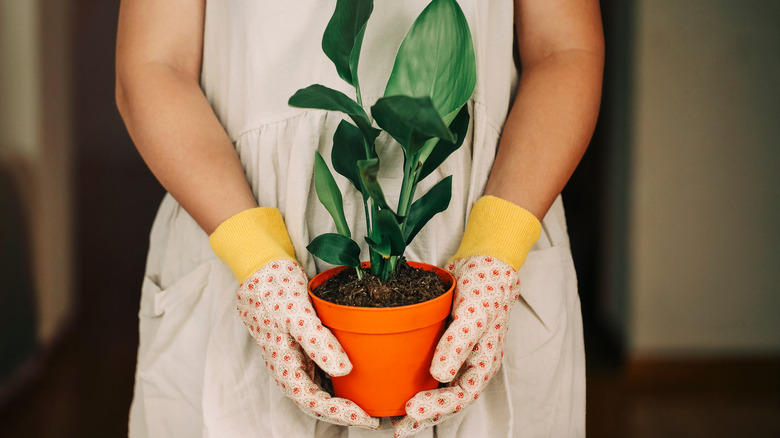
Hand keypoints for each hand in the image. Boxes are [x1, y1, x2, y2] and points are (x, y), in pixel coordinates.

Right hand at [210, 207, 378, 428]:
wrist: (259, 264)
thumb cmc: (274, 286)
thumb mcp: (297, 313)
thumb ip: (318, 343)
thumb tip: (343, 370)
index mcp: (283, 365)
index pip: (314, 401)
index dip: (341, 414)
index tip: (368, 418)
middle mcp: (289, 367)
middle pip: (318, 402)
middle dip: (346, 413)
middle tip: (377, 417)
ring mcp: (295, 357)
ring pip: (321, 389)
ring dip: (343, 400)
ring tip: (372, 403)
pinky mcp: (302, 345)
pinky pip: (322, 371)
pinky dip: (340, 380)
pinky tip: (358, 378)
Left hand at [392, 196, 539, 436]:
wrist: (483, 261)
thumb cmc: (485, 287)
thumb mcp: (474, 314)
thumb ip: (457, 344)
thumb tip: (440, 376)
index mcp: (482, 363)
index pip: (461, 396)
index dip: (437, 408)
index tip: (412, 410)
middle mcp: (469, 364)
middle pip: (447, 399)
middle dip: (424, 415)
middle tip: (398, 426)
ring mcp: (456, 354)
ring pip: (437, 387)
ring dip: (419, 401)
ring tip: (394, 414)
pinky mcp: (443, 343)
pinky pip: (429, 366)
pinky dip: (414, 377)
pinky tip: (396, 380)